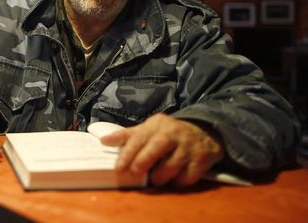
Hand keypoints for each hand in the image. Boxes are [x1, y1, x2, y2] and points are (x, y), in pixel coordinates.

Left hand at [100, 113, 223, 186]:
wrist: (204, 131)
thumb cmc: (168, 133)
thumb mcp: (148, 129)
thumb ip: (127, 136)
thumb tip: (104, 141)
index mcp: (157, 125)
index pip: (139, 138)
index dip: (127, 154)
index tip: (119, 168)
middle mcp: (173, 133)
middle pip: (156, 148)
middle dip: (143, 162)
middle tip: (135, 173)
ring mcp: (189, 147)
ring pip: (171, 166)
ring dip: (160, 177)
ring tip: (155, 179)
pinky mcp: (201, 160)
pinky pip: (187, 177)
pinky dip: (177, 183)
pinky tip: (172, 181)